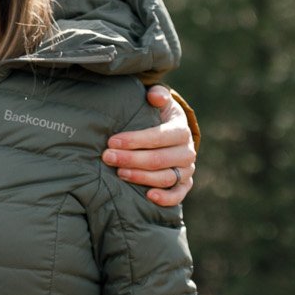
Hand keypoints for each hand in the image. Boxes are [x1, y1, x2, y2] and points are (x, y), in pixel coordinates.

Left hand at [104, 84, 195, 206]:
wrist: (172, 133)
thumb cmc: (159, 116)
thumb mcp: (159, 102)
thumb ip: (157, 96)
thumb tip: (154, 97)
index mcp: (181, 130)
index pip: (159, 137)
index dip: (135, 140)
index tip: (112, 141)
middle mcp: (187, 152)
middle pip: (159, 159)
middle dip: (131, 159)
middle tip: (107, 157)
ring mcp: (186, 170)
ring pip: (165, 178)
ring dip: (141, 177)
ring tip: (119, 173)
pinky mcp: (184, 184)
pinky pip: (178, 195)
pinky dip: (166, 198)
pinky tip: (149, 196)